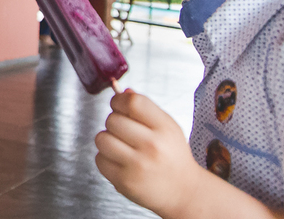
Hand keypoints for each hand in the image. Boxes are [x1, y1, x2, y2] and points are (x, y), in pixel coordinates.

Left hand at [95, 90, 203, 216]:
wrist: (184, 192)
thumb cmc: (172, 156)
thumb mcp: (168, 127)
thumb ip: (145, 108)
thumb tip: (121, 91)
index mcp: (165, 128)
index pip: (132, 102)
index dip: (118, 100)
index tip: (118, 106)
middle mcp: (152, 146)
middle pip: (112, 119)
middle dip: (114, 123)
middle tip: (124, 132)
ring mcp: (138, 165)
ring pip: (102, 138)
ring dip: (107, 140)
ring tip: (121, 146)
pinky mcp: (124, 181)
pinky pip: (99, 159)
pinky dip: (105, 159)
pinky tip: (120, 162)